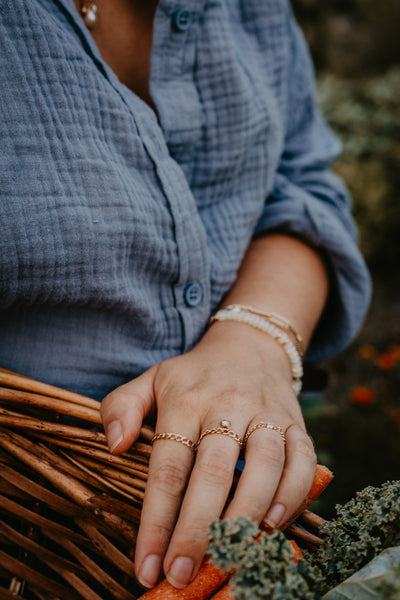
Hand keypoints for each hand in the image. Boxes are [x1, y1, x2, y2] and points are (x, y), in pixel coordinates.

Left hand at [100, 321, 316, 588]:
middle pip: (212, 473)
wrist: (249, 347)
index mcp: (185, 401)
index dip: (156, 520)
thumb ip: (121, 407)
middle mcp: (227, 406)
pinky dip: (294, 492)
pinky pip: (302, 459)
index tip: (146, 566)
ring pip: (263, 466)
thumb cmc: (193, 376)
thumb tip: (114, 447)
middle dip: (196, 530)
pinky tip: (274, 523)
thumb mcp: (150, 380)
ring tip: (227, 558)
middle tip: (181, 575)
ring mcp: (266, 414)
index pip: (168, 467)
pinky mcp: (296, 423)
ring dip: (246, 516)